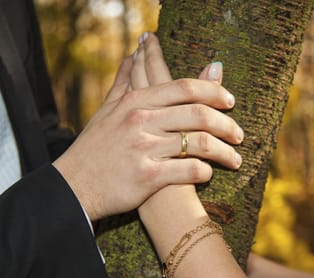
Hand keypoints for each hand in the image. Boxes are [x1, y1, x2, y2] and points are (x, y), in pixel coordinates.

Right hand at [53, 33, 242, 220]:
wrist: (74, 186)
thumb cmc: (94, 148)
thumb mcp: (107, 110)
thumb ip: (124, 82)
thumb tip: (133, 55)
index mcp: (135, 102)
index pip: (183, 88)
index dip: (213, 91)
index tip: (230, 100)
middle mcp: (141, 121)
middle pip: (198, 114)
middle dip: (227, 124)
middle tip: (239, 134)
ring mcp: (144, 148)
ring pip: (200, 143)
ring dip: (225, 152)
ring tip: (235, 159)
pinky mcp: (148, 177)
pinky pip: (189, 171)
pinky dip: (205, 172)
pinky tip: (209, 174)